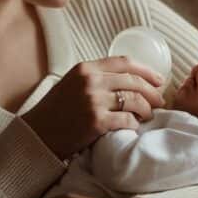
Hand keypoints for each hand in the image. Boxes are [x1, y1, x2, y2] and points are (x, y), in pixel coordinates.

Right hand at [21, 57, 164, 157]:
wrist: (37, 134)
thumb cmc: (55, 111)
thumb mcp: (71, 83)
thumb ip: (95, 77)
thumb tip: (127, 79)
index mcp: (85, 68)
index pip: (124, 62)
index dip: (146, 70)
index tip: (158, 79)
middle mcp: (90, 81)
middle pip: (133, 81)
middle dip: (152, 92)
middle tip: (160, 101)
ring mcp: (94, 101)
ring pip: (134, 100)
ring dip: (146, 109)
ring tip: (148, 115)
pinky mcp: (96, 122)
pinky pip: (127, 120)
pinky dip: (134, 124)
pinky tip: (134, 127)